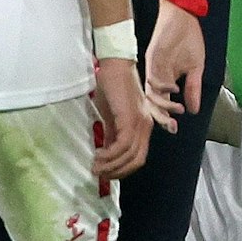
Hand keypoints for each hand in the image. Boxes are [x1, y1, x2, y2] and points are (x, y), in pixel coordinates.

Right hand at [93, 58, 152, 181]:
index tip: (107, 173)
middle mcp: (145, 126)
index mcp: (143, 126)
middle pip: (137, 160)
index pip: (139, 157)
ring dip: (111, 165)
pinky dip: (110, 154)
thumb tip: (106, 153)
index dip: (123, 169)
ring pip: (129, 155)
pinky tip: (98, 154)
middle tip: (100, 174)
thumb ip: (111, 134)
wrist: (113, 66)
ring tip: (96, 166)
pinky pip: (122, 145)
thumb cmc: (111, 87)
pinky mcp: (130, 118)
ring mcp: (140, 122)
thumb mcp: (111, 116)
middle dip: (118, 172)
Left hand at [144, 0, 203, 132]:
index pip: (163, 105)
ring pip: (151, 94)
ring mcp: (153, 68)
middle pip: (154, 104)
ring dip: (163, 105)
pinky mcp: (152, 57)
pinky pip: (153, 76)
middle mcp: (157, 78)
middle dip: (162, 118)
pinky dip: (162, 86)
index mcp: (166, 81)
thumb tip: (194, 110)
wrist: (184, 16)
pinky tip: (174, 88)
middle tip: (172, 127)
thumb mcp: (195, 68)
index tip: (176, 129)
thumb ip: (193, 89)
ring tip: (176, 110)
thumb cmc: (189, 39)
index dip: (167, 118)